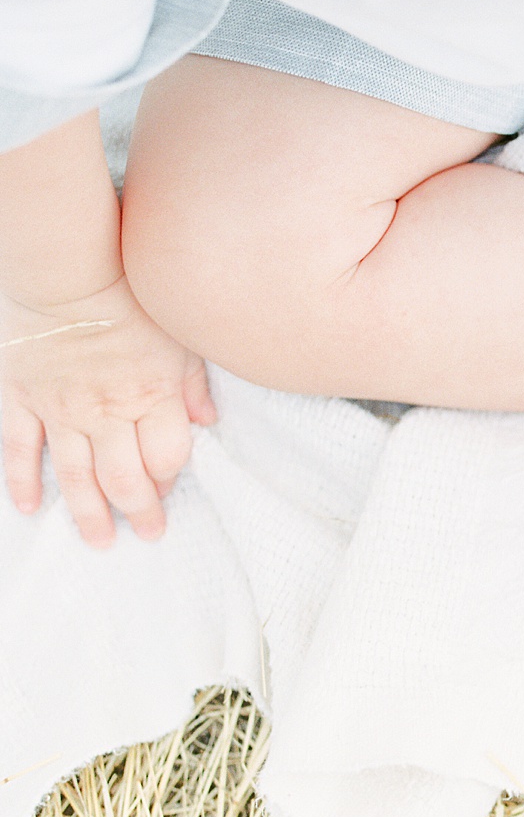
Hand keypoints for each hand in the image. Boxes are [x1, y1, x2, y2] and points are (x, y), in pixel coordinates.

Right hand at [2, 276, 216, 546]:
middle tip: (148, 535)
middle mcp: (108, 413)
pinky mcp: (22, 400)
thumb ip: (192, 382)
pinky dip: (24, 481)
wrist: (64, 274)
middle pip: (126, 478)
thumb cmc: (129, 297)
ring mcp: (61, 410)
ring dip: (89, 513)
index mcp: (152, 397)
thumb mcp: (178, 336)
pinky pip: (21, 450)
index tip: (171, 492)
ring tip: (101, 542)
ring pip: (76, 476)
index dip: (170, 479)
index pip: (166, 457)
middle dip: (139, 512)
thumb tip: (209, 420)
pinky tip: (31, 508)